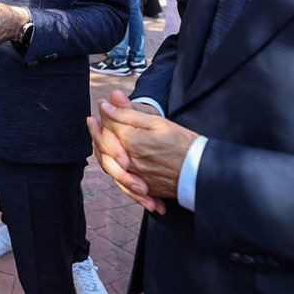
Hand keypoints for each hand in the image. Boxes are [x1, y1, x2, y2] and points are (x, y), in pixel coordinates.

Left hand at [89, 90, 196, 211]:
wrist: (202, 172)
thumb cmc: (183, 143)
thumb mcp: (157, 123)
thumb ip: (129, 115)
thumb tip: (106, 104)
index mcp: (131, 142)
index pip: (108, 127)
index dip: (104, 114)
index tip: (101, 105)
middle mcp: (128, 161)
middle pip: (104, 147)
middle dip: (96, 133)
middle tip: (92, 122)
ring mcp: (134, 176)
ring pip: (109, 165)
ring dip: (101, 152)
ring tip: (98, 142)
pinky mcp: (143, 188)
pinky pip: (121, 183)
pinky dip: (114, 171)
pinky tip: (114, 165)